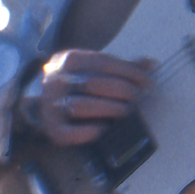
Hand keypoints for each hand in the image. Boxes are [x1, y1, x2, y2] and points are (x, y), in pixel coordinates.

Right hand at [21, 48, 150, 146]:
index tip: (146, 81)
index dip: (128, 71)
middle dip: (122, 91)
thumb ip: (121, 67)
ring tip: (127, 112)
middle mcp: (55, 81)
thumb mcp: (95, 69)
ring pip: (81, 106)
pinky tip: (106, 129)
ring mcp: (51, 105)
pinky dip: (90, 132)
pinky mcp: (52, 129)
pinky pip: (70, 133)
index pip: (102, 62)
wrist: (42, 103)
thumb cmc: (78, 85)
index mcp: (68, 60)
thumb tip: (152, 64)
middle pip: (93, 83)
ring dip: (109, 109)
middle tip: (138, 98)